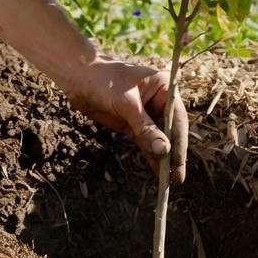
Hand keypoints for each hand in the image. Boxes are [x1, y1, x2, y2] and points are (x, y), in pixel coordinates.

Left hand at [64, 55, 188, 182]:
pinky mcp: (133, 123)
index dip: (179, 142)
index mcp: (165, 88)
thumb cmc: (104, 80)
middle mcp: (159, 101)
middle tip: (177, 178)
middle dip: (172, 154)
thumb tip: (163, 150)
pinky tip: (156, 171)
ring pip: (158, 139)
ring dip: (162, 159)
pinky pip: (145, 142)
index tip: (179, 163)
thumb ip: (145, 127)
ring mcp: (146, 113)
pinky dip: (150, 156)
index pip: (176, 119)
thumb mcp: (127, 104)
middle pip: (170, 131)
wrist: (78, 77)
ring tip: (168, 180)